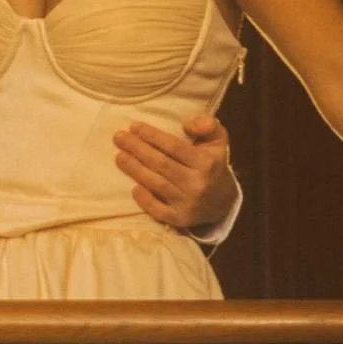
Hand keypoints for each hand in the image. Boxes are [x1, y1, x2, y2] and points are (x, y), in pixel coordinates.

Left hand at [113, 114, 237, 232]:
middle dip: (137, 149)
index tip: (134, 126)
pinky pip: (158, 210)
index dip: (152, 136)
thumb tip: (186, 124)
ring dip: (135, 170)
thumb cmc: (213, 165)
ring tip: (119, 157)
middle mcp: (197, 183)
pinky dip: (145, 200)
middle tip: (119, 138)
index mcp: (206, 162)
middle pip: (161, 163)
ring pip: (156, 184)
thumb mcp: (218, 140)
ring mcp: (188, 203)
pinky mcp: (180, 219)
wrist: (224, 202)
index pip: (174, 146)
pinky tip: (133, 188)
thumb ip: (208, 125)